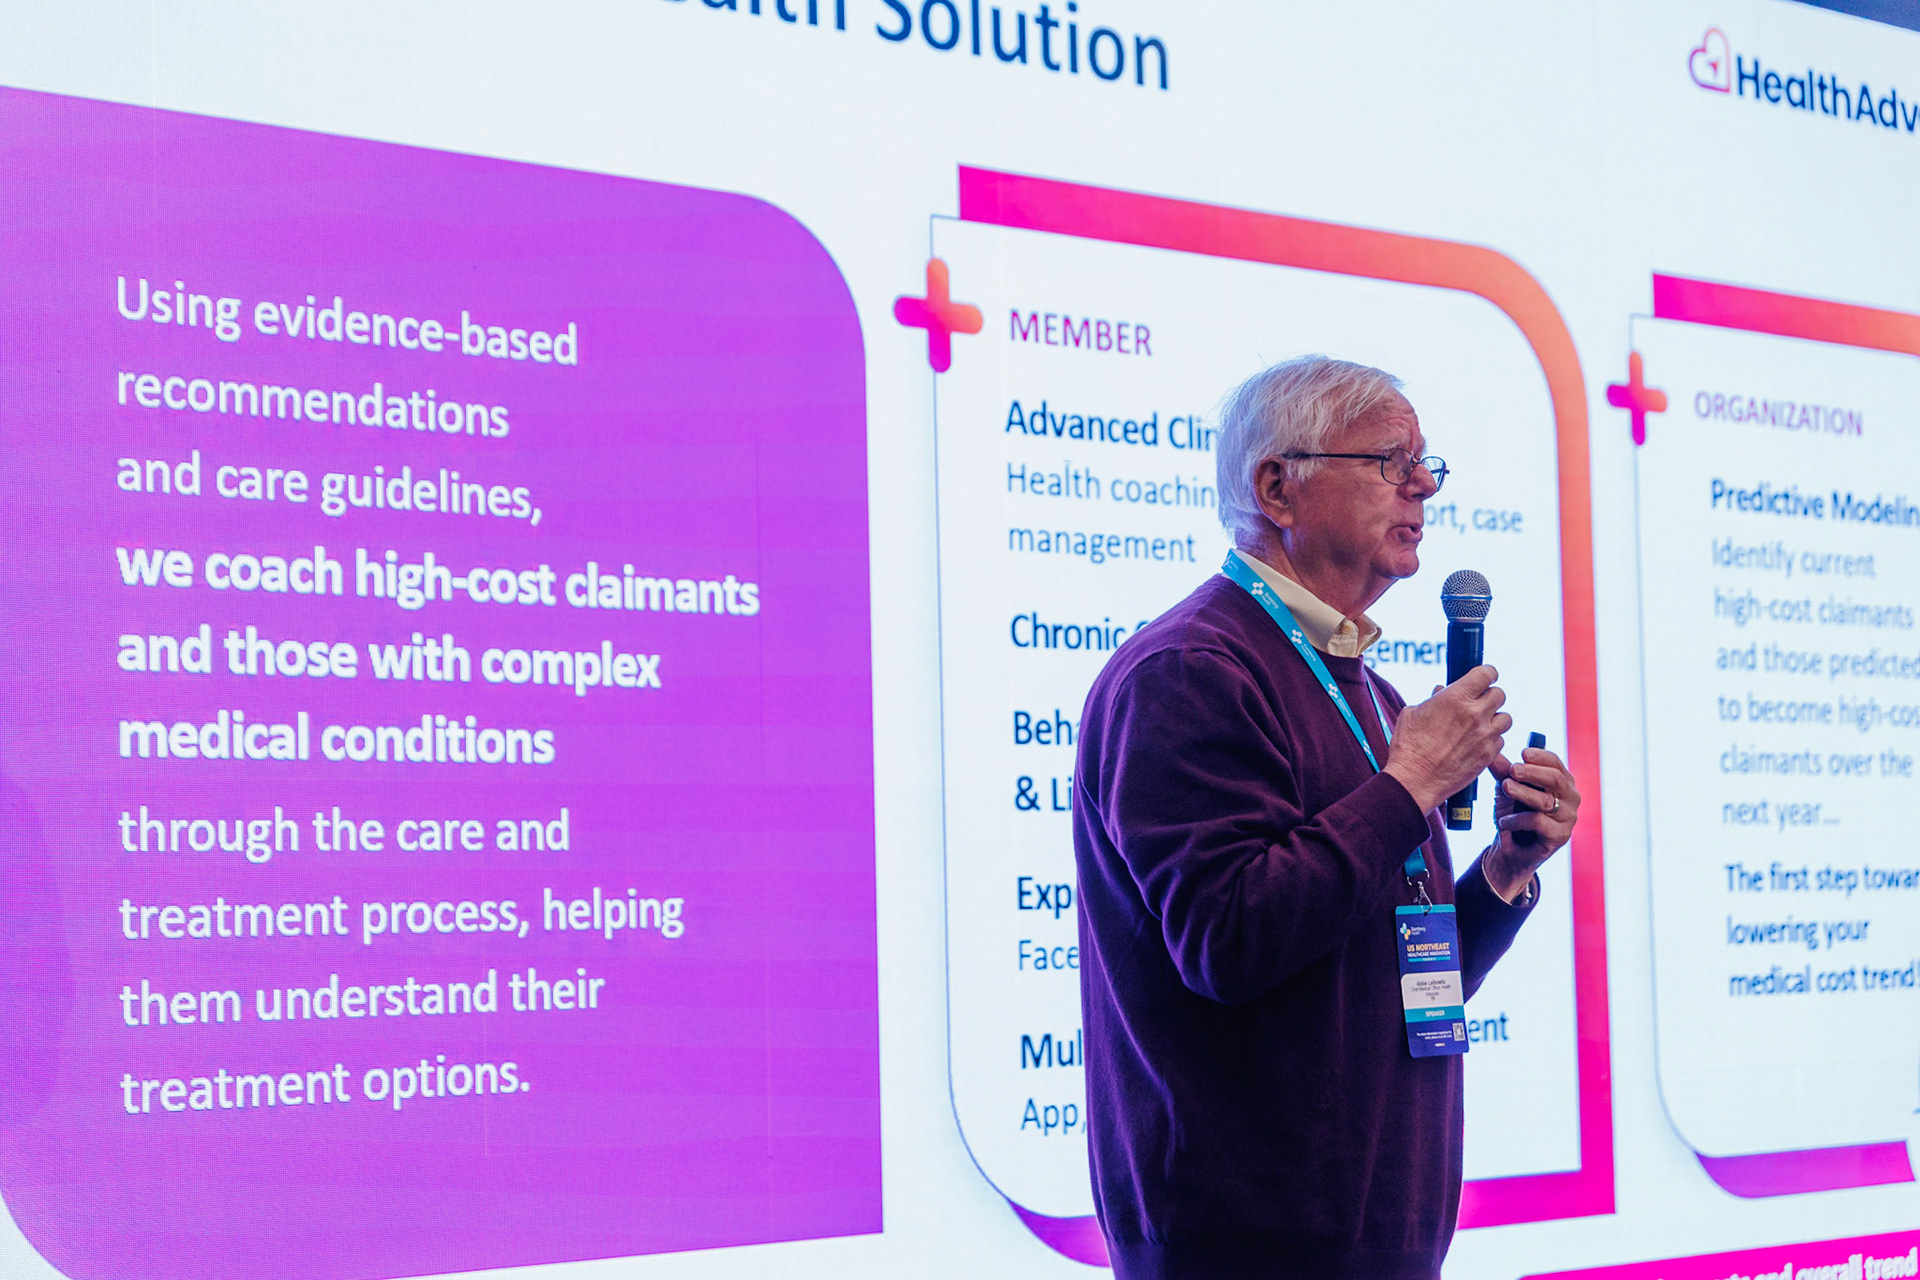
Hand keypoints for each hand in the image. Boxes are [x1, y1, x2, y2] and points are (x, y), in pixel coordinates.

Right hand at [1382, 665, 1510, 812]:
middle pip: (1499, 694)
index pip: (1487, 673)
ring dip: (1494, 718)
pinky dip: (1492, 739)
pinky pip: (1500, 740)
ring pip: (1506, 718)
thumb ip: (1433, 699)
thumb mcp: (1412, 714)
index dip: (1486, 674)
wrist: (1414, 780)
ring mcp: (1484, 736)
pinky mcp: (1488, 755)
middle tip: (1477, 703)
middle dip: (1489, 696)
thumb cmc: (1408, 746)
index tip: (1483, 678)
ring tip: (1480, 724)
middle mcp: (1474, 714)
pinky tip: (1477, 743)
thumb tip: (1442, 691)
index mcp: (1455, 698)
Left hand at [1484, 747, 1579, 901]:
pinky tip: (1505, 821)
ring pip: (1545, 801)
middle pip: (1555, 779)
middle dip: (1532, 773)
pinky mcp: (1560, 836)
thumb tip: (1492, 752)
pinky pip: (1539, 822)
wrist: (1510, 848)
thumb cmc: (1514, 813)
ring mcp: (1568, 817)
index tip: (1522, 753)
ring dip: (1522, 793)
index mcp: (1561, 781)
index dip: (1540, 756)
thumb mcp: (1506, 788)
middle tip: (1512, 770)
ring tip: (1505, 788)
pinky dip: (1518, 820)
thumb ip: (1502, 771)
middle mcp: (1570, 797)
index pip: (1556, 763)